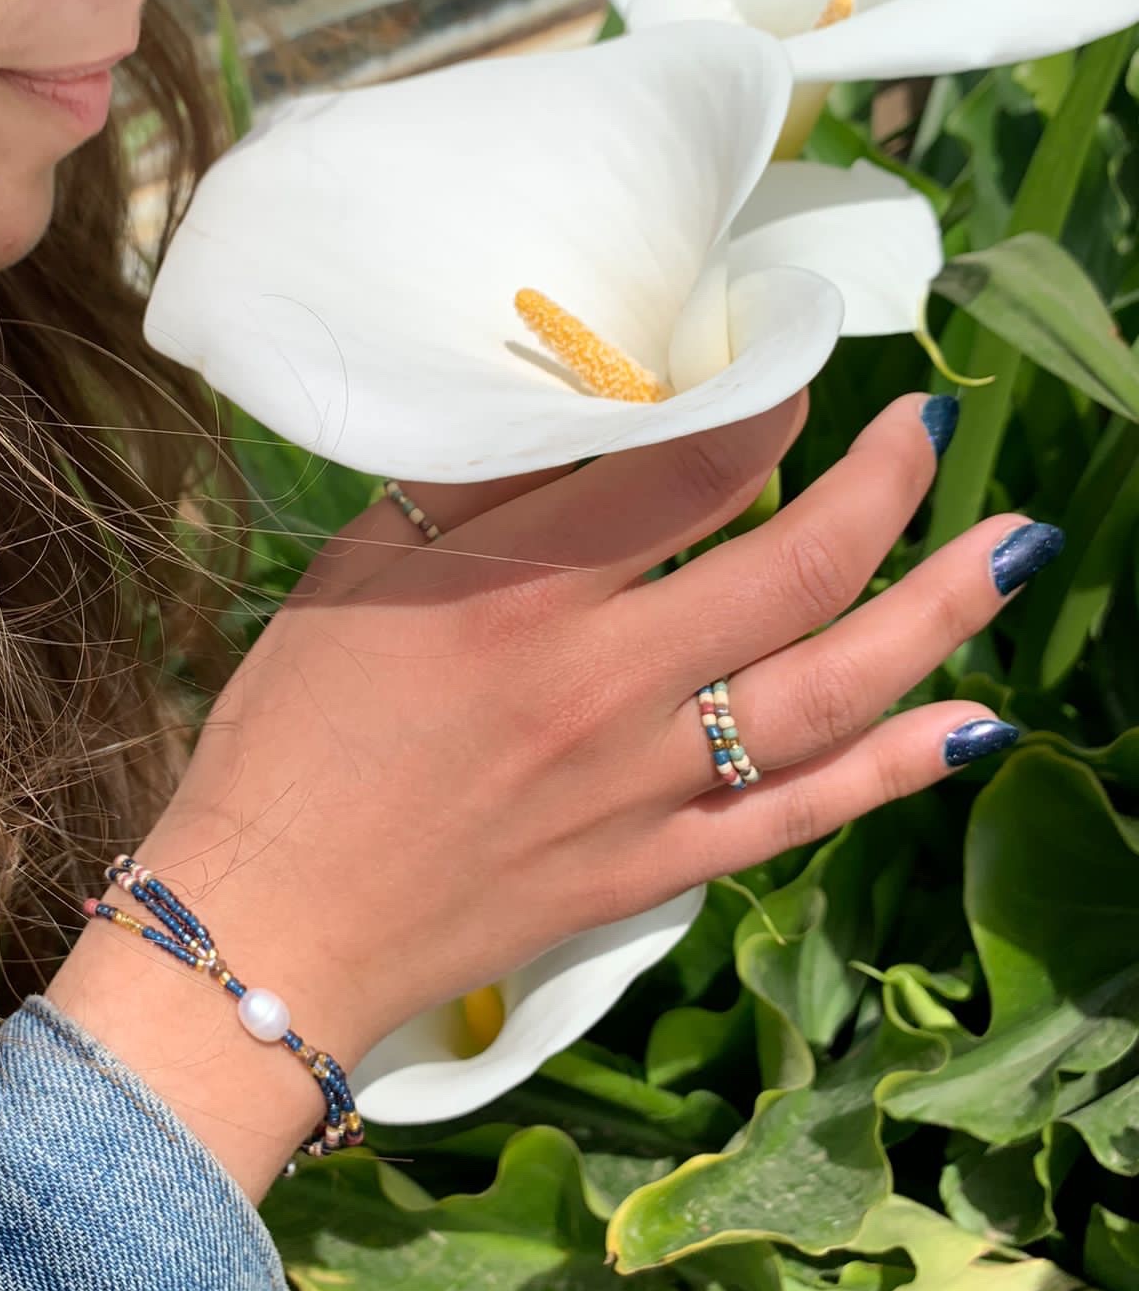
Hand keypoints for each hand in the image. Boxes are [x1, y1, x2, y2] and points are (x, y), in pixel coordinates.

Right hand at [47, 392, 1055, 1196]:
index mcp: (520, 590)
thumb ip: (488, 483)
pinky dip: (893, 769)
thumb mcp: (363, 566)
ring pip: (830, 689)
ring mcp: (644, 786)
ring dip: (937, 610)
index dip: (771, 406)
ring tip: (1017, 547)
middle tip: (931, 423)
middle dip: (886, 481)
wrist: (273, 918)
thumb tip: (605, 398)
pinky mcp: (656, 867)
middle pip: (793, 566)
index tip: (798, 372)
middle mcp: (604, 683)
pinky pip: (801, 815)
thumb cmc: (295, 730)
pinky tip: (970, 724)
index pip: (693, 469)